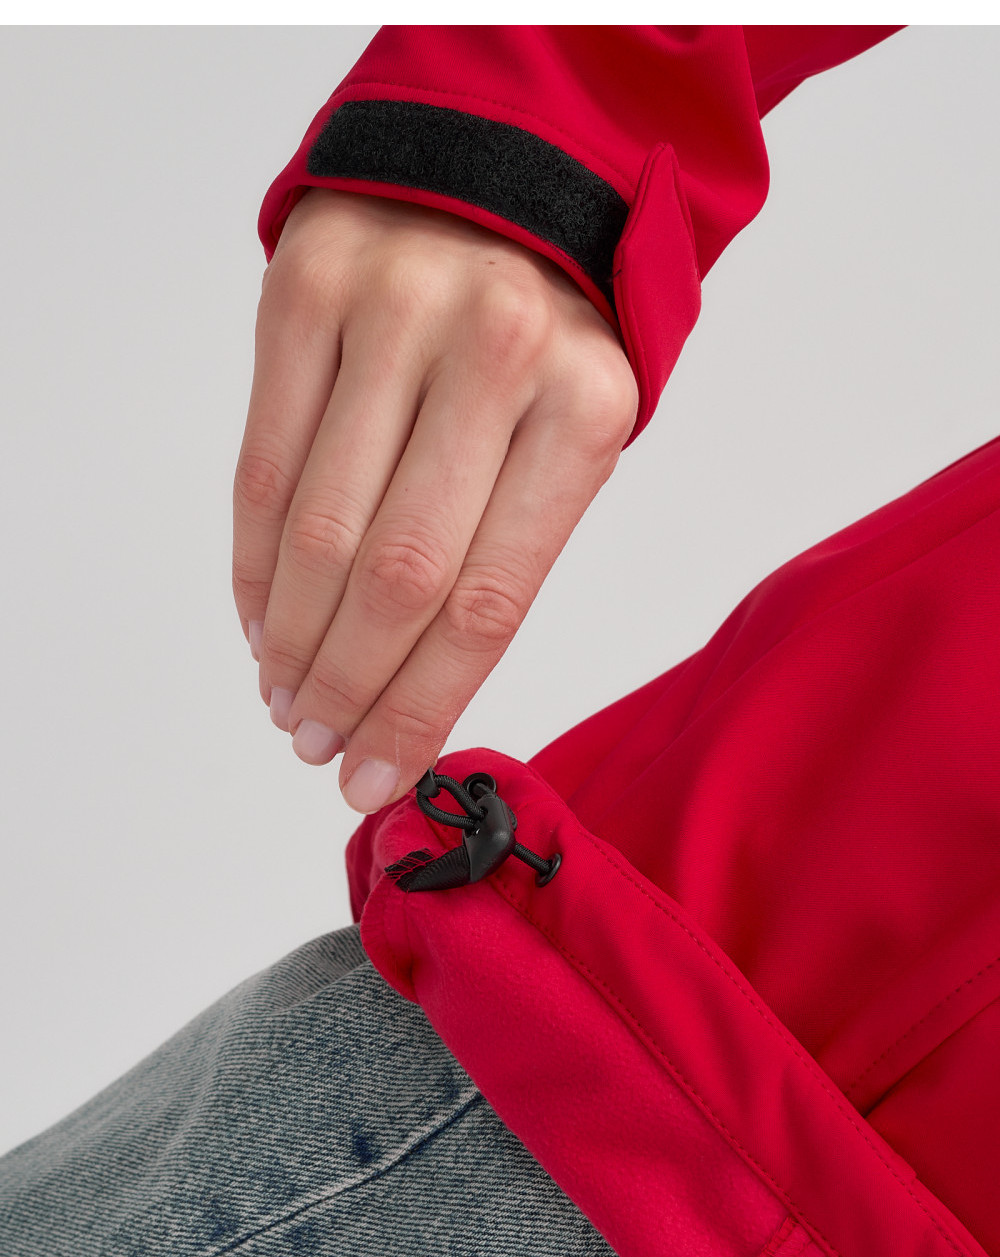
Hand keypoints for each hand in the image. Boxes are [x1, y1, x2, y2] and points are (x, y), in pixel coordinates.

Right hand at [232, 187, 637, 812]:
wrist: (507, 178)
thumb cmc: (554, 335)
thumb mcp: (577, 431)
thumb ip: (509, 545)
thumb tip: (414, 694)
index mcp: (588, 403)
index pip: (491, 599)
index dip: (422, 706)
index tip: (376, 776)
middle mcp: (494, 349)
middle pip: (398, 575)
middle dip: (348, 686)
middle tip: (318, 746)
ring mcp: (395, 308)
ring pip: (319, 526)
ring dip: (291, 637)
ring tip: (286, 695)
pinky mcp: (308, 287)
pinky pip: (263, 459)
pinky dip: (252, 559)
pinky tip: (260, 618)